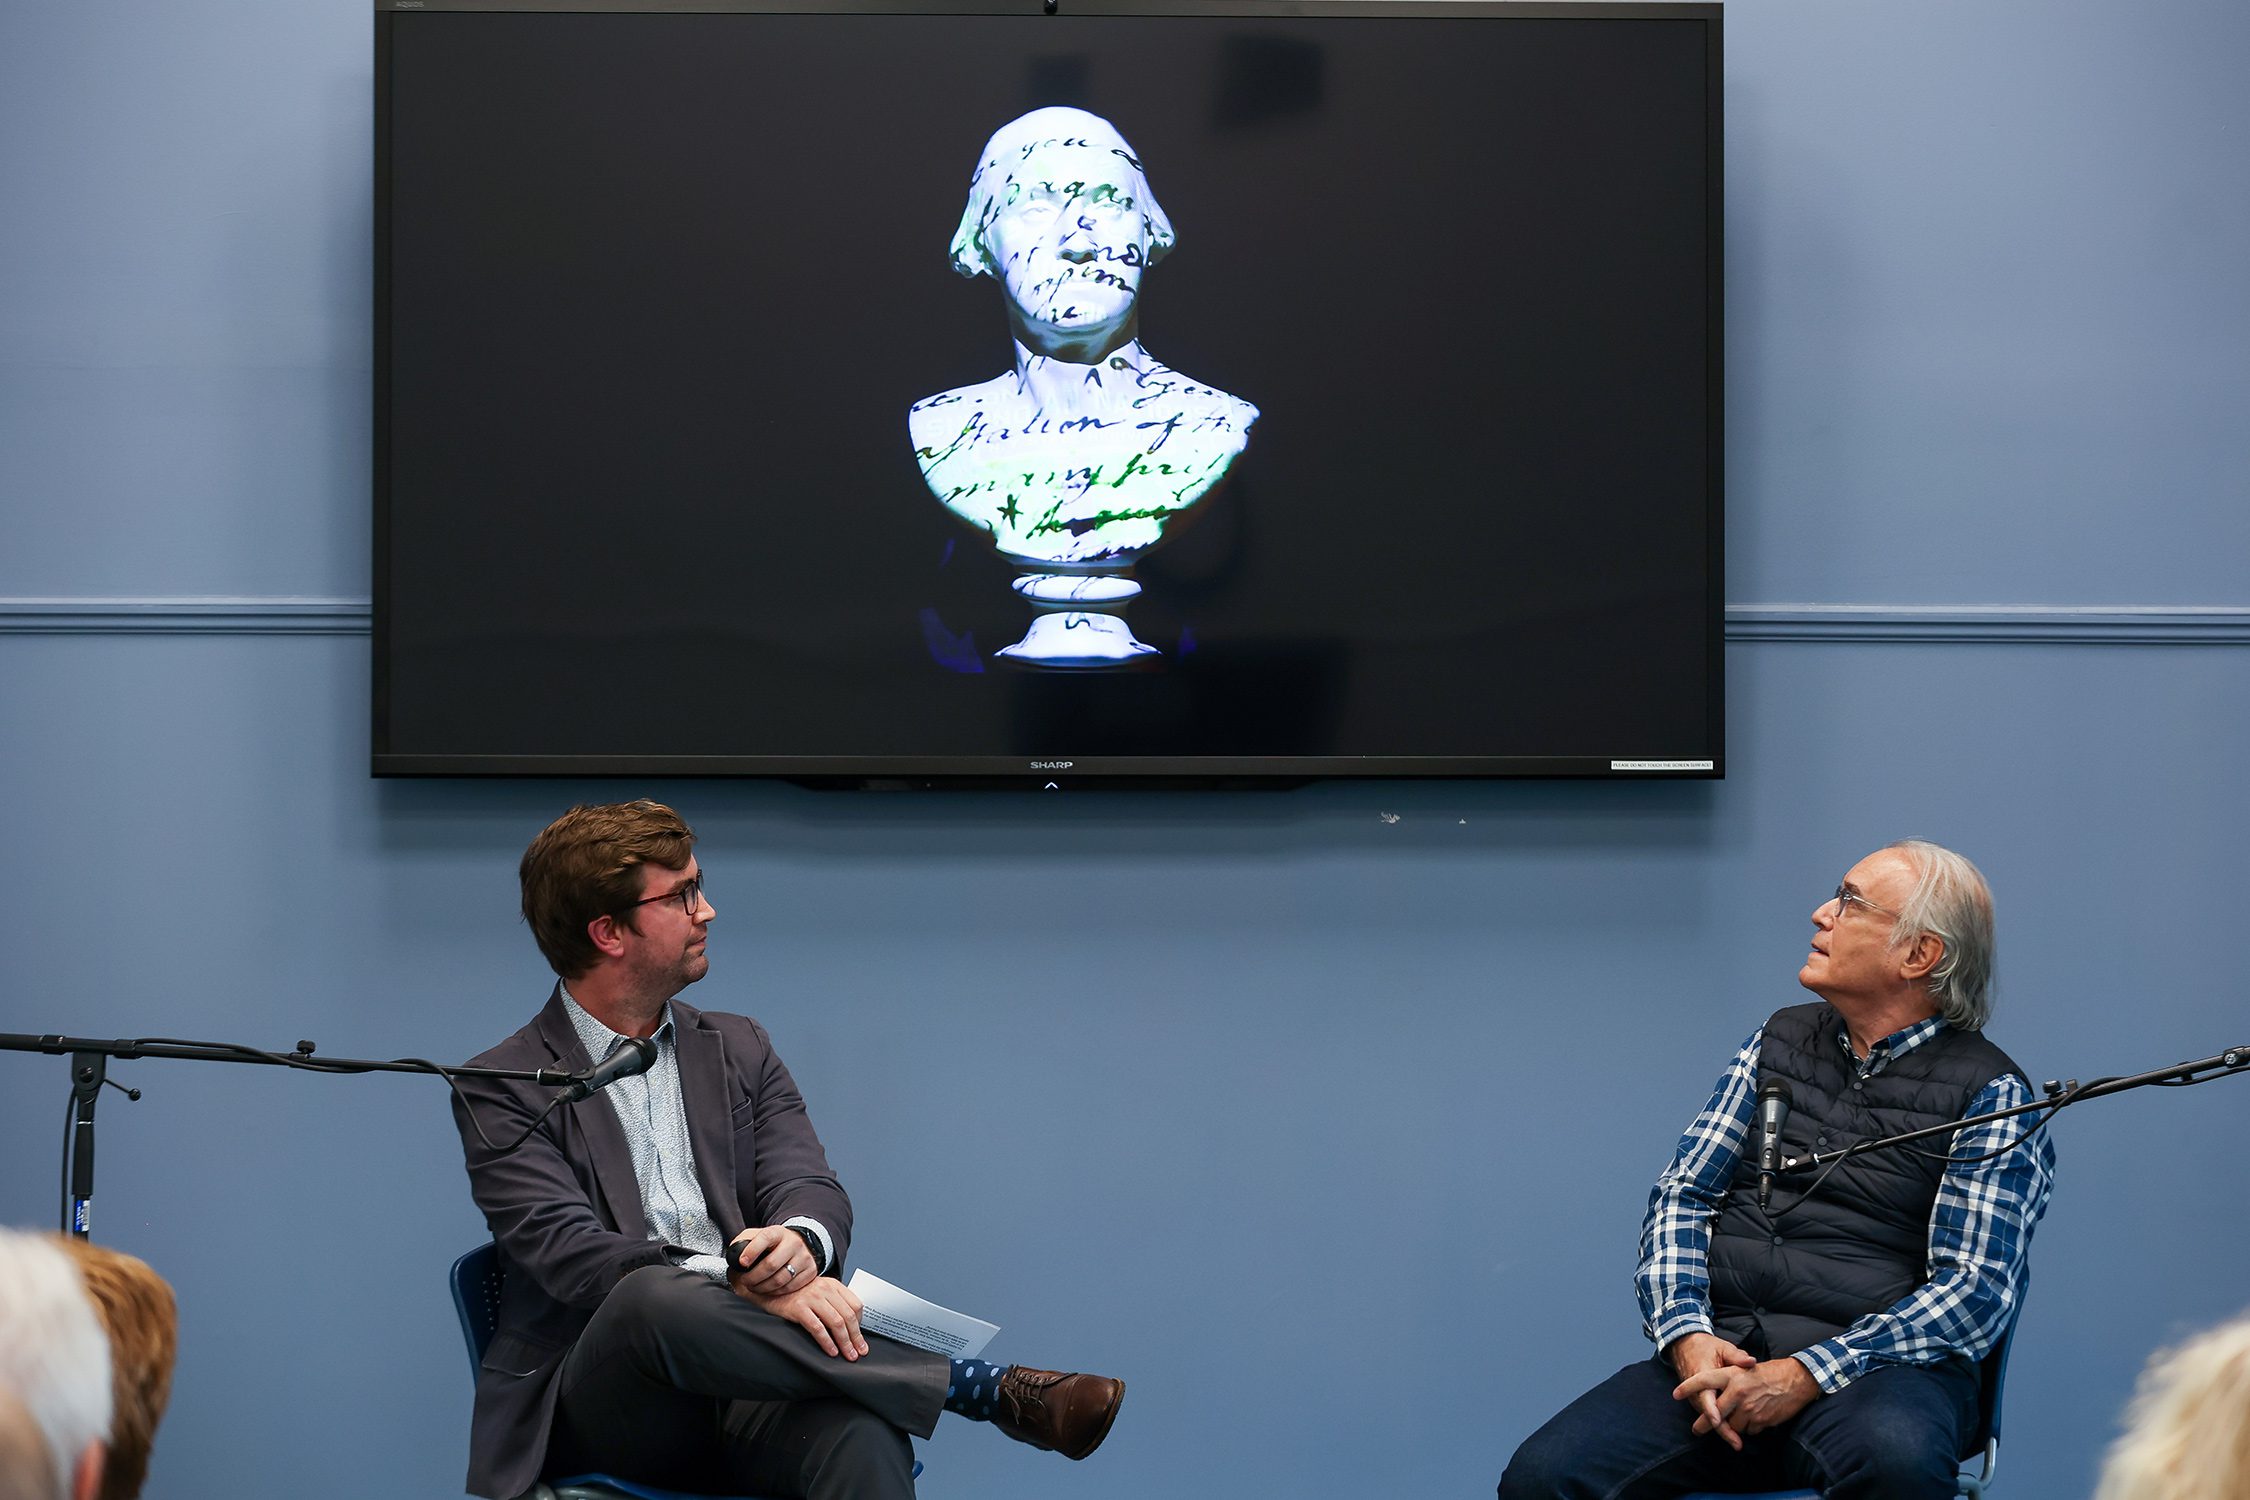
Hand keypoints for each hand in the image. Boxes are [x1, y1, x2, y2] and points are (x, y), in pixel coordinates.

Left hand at [726, 1225, 813, 1297]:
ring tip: (754, 1287)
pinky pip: (791, 1287)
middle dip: (753, 1277)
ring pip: (781, 1279)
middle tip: (745, 1281)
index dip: (752, 1251)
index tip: (742, 1263)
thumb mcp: (758, 1235)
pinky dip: (777, 1292)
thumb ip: (744, 1242)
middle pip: (771, 1264)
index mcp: (778, 1232)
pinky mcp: (810, 1271)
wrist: (799, 1243)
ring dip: (763, 1288)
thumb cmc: (773, 1243)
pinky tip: (769, 1289)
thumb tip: (733, 1255)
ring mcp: (804, 1257)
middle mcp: (793, 1243)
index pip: (765, 1238)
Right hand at [736, 1274, 868, 1360]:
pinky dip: (827, 1342)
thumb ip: (835, 1304)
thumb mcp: (820, 1294)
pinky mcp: (799, 1308)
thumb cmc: (798, 1296)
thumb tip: (853, 1328)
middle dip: (855, 1337)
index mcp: (834, 1285)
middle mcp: (825, 1289)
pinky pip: (817, 1328)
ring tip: (848, 1355)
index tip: (860, 1340)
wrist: (771, 1291)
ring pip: (836, 1322)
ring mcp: (812, 1298)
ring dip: (844, 1342)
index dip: (860, 1325)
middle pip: (848, 1316)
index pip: (856, 1305)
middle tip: (859, 1353)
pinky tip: (831, 1351)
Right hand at [1665, 1333, 1756, 1449]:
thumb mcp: (1722, 1347)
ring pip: (1708, 1417)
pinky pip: (1709, 1414)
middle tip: (1737, 1443)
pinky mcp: (1698, 1400)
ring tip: (1737, 1442)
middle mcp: (1696, 1390)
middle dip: (1722, 1430)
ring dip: (1722, 1430)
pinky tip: (1733, 1432)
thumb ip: (1736, 1356)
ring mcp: (1696, 1397)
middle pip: (1708, 1414)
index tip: (1719, 1421)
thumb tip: (1751, 1362)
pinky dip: (1720, 1423)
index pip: (1705, 1396)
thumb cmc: (1706, 1347)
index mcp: (1702, 1375)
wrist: (1685, 1347)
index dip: (1712, 1410)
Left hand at [1672, 1357, 1819, 1443]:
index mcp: (1732, 1375)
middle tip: (1696, 1430)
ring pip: (1732, 1425)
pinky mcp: (1760, 1420)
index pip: (1704, 1380)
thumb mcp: (1746, 1368)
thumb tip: (1712, 1394)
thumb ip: (1728, 1380)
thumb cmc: (1770, 1373)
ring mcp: (1749, 1408)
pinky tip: (1756, 1417)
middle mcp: (1738, 1391)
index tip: (1676, 1394)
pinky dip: (1749, 1427)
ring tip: (1741, 1415)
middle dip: (1704, 1424)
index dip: (1689, 1387)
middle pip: (1714, 1413)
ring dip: (1733, 1425)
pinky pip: (1748, 1430)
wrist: (1796, 1380)